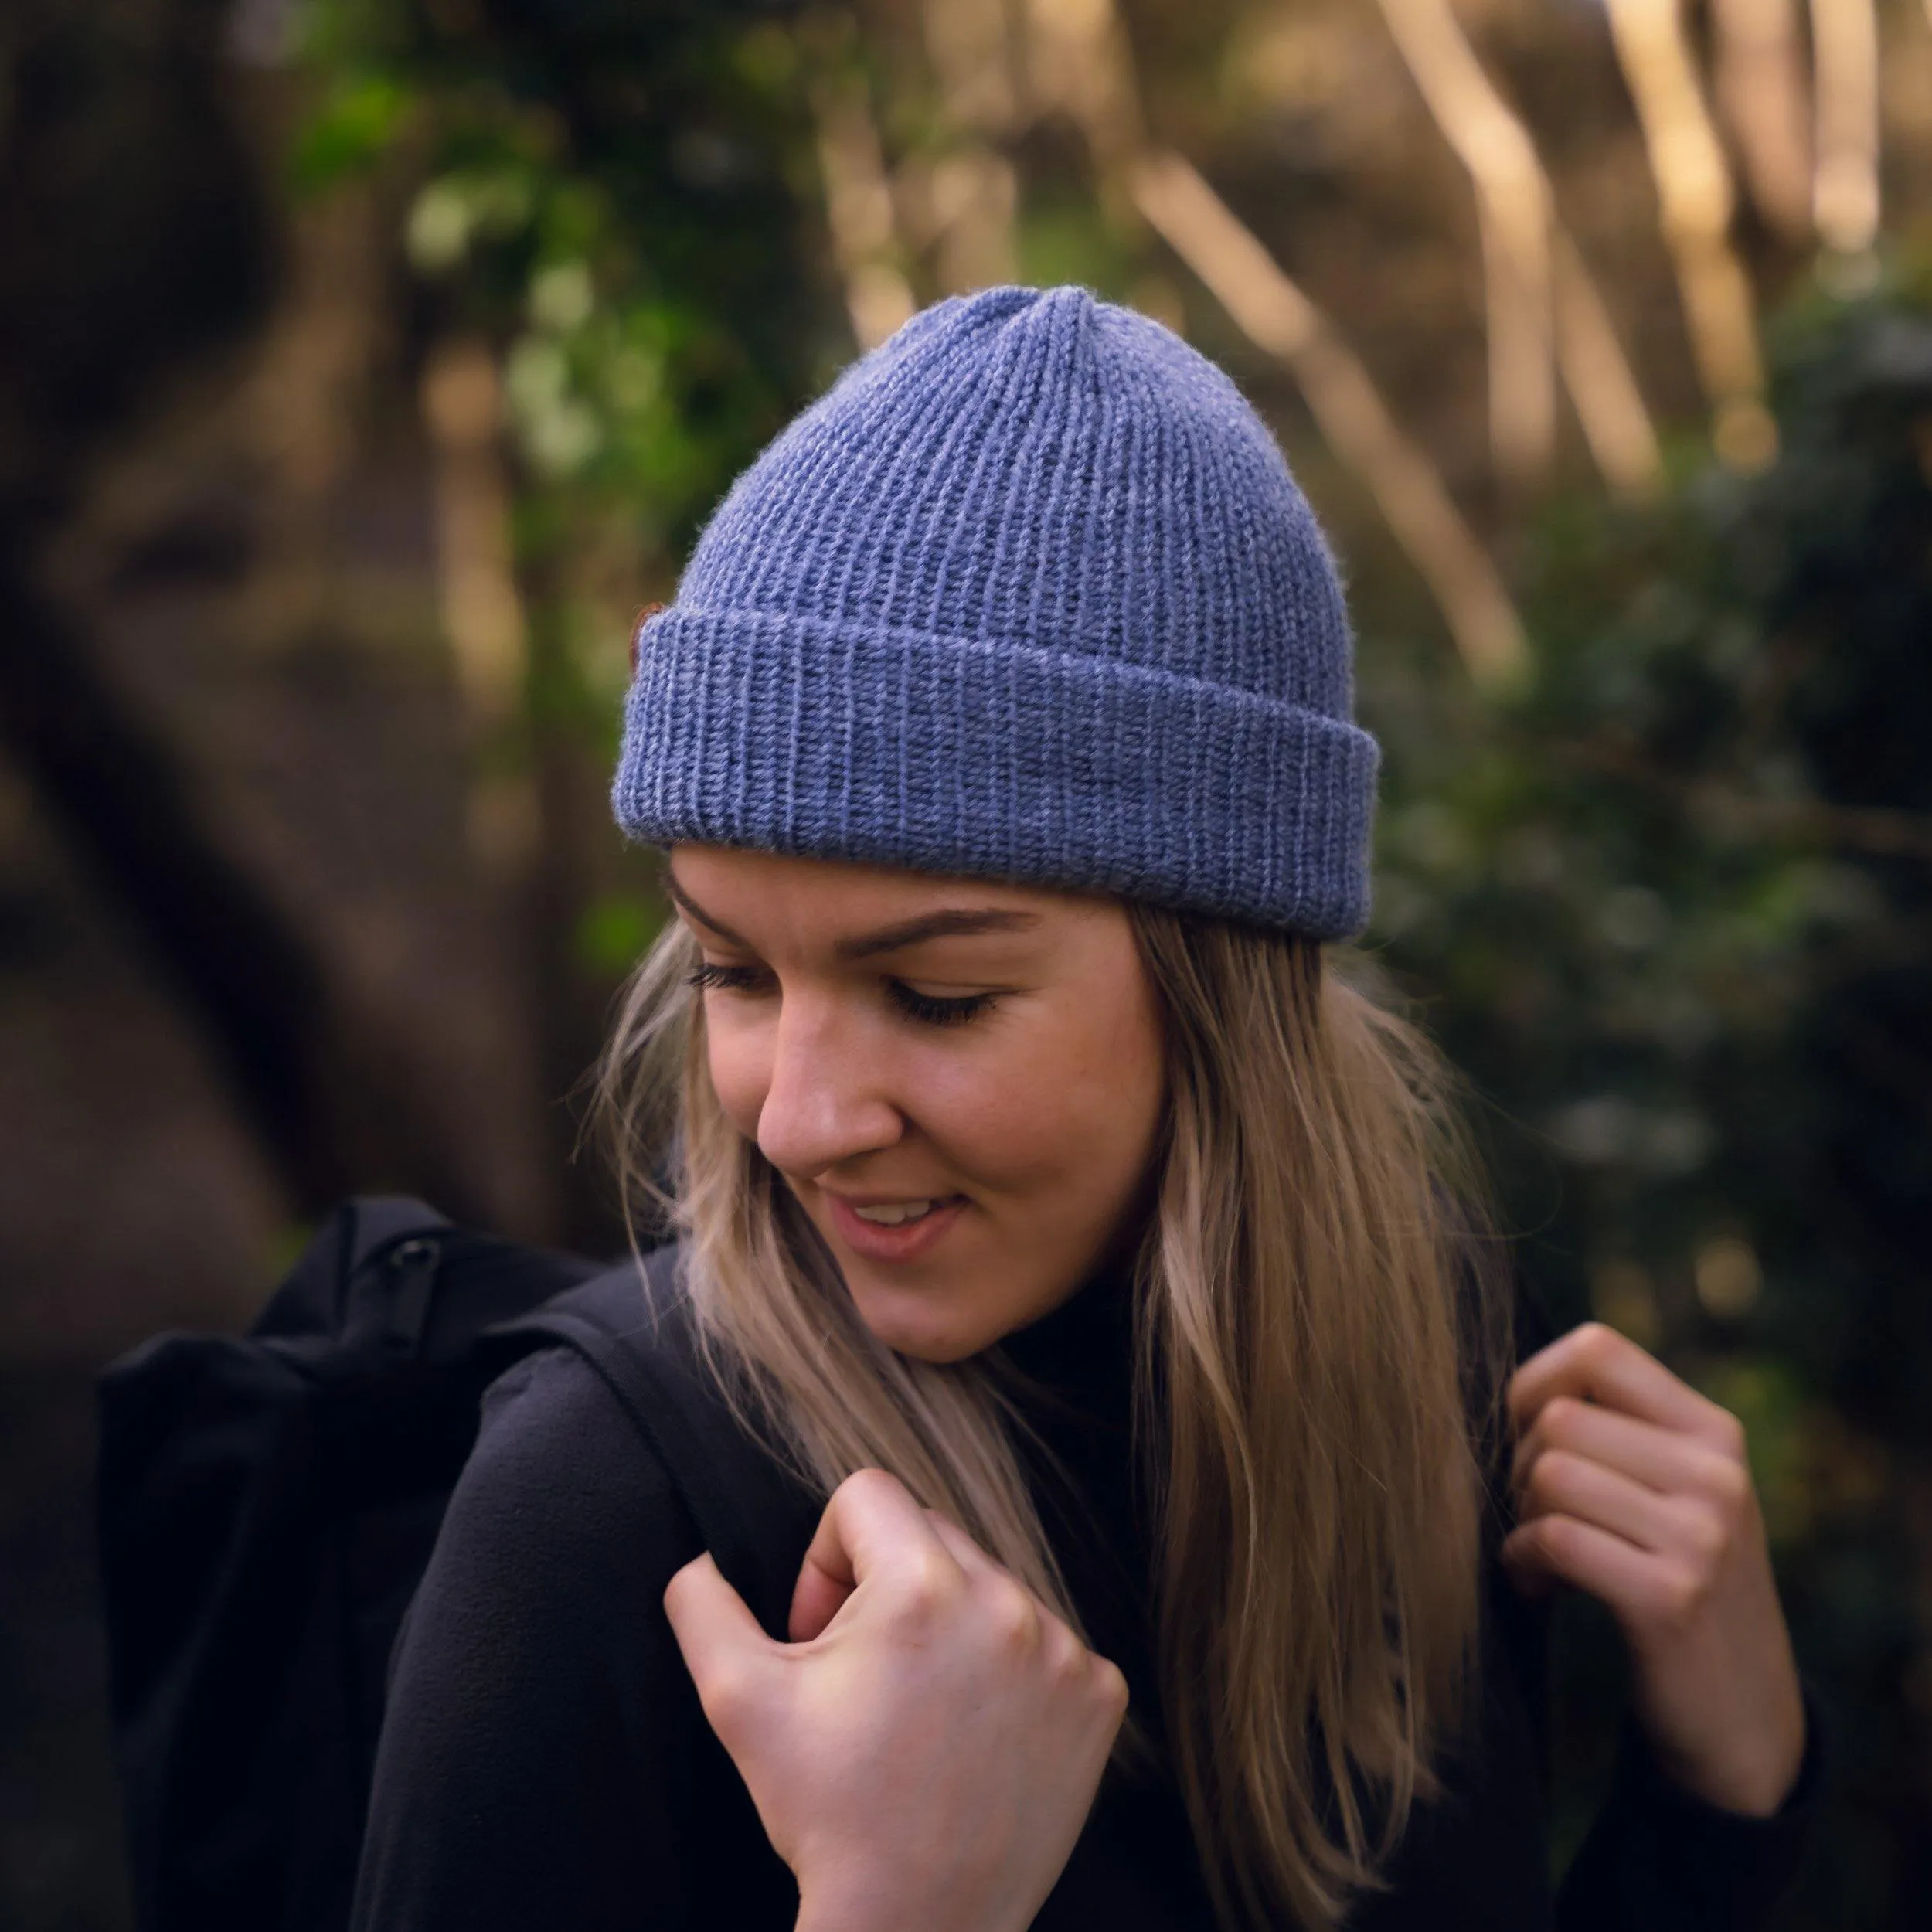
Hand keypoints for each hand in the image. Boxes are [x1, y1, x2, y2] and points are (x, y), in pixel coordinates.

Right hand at [663, 1467, 1128, 1931]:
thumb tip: (698, 1559)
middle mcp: (1006, 1602)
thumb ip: (704, 1606)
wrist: (916, 1927)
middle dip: (886, 1588)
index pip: (866, 1496)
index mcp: (921, 1585)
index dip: (827, 1559)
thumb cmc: (828, 1815)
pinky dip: (1010, 1672)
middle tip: (864, 1679)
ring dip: (949, 1625)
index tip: (823, 1634)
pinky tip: (976, 1732)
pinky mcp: (1099, 1695)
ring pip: (988, 1585)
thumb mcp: (739, 1701)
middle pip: (930, 1534)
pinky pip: (1046, 1640)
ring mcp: (1063, 1650)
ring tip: (919, 1711)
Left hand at [1502, 1320, 1806, 1816]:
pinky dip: (1524, 1561)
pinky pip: (1554, 1539)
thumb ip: (1618, 1431)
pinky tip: (1539, 1585)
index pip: (1598, 1348)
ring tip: (1538, 1550)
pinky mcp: (1670, 1597)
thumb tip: (1506, 1385)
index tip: (1522, 1434)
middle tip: (1532, 1514)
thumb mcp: (1677, 1493)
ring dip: (1521, 1516)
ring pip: (1550, 1474)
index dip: (1534, 1380)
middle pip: (1559, 1418)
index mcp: (1713, 1432)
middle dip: (1519, 1465)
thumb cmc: (1681, 1582)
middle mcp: (1716, 1474)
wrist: (1742, 1716)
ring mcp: (1700, 1535)